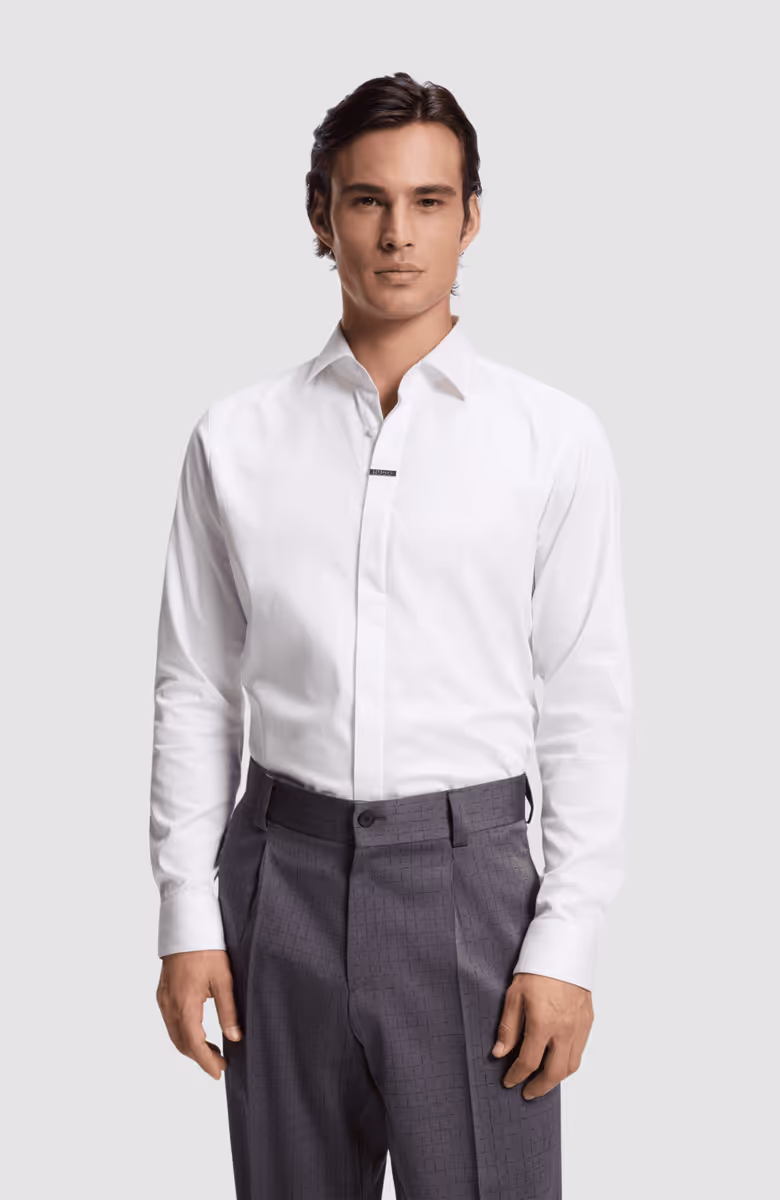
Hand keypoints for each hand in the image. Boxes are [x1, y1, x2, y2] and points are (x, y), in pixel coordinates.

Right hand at [156, 949, 242, 1078]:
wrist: (186, 926)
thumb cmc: (207, 949)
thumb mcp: (223, 979)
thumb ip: (229, 1011)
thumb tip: (235, 1038)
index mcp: (185, 1005)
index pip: (194, 1045)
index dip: (207, 1062)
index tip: (219, 1072)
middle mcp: (169, 1006)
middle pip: (182, 1044)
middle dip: (200, 1058)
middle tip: (220, 1064)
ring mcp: (163, 1000)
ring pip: (174, 1034)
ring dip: (191, 1047)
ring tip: (212, 1051)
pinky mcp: (163, 994)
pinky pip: (170, 1022)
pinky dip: (183, 1034)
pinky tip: (197, 1032)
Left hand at [492, 971, 593, 1098]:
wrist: (564, 949)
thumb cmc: (537, 969)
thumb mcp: (514, 995)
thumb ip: (508, 1027)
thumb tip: (498, 1053)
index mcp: (543, 1024)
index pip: (529, 1062)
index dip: (516, 1076)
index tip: (508, 1081)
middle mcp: (564, 1030)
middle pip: (554, 1073)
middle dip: (539, 1087)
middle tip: (527, 1092)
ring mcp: (579, 1027)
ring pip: (571, 1066)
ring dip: (556, 1078)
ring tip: (542, 1081)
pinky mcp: (588, 1021)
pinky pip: (580, 1051)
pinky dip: (569, 1062)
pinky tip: (558, 1061)